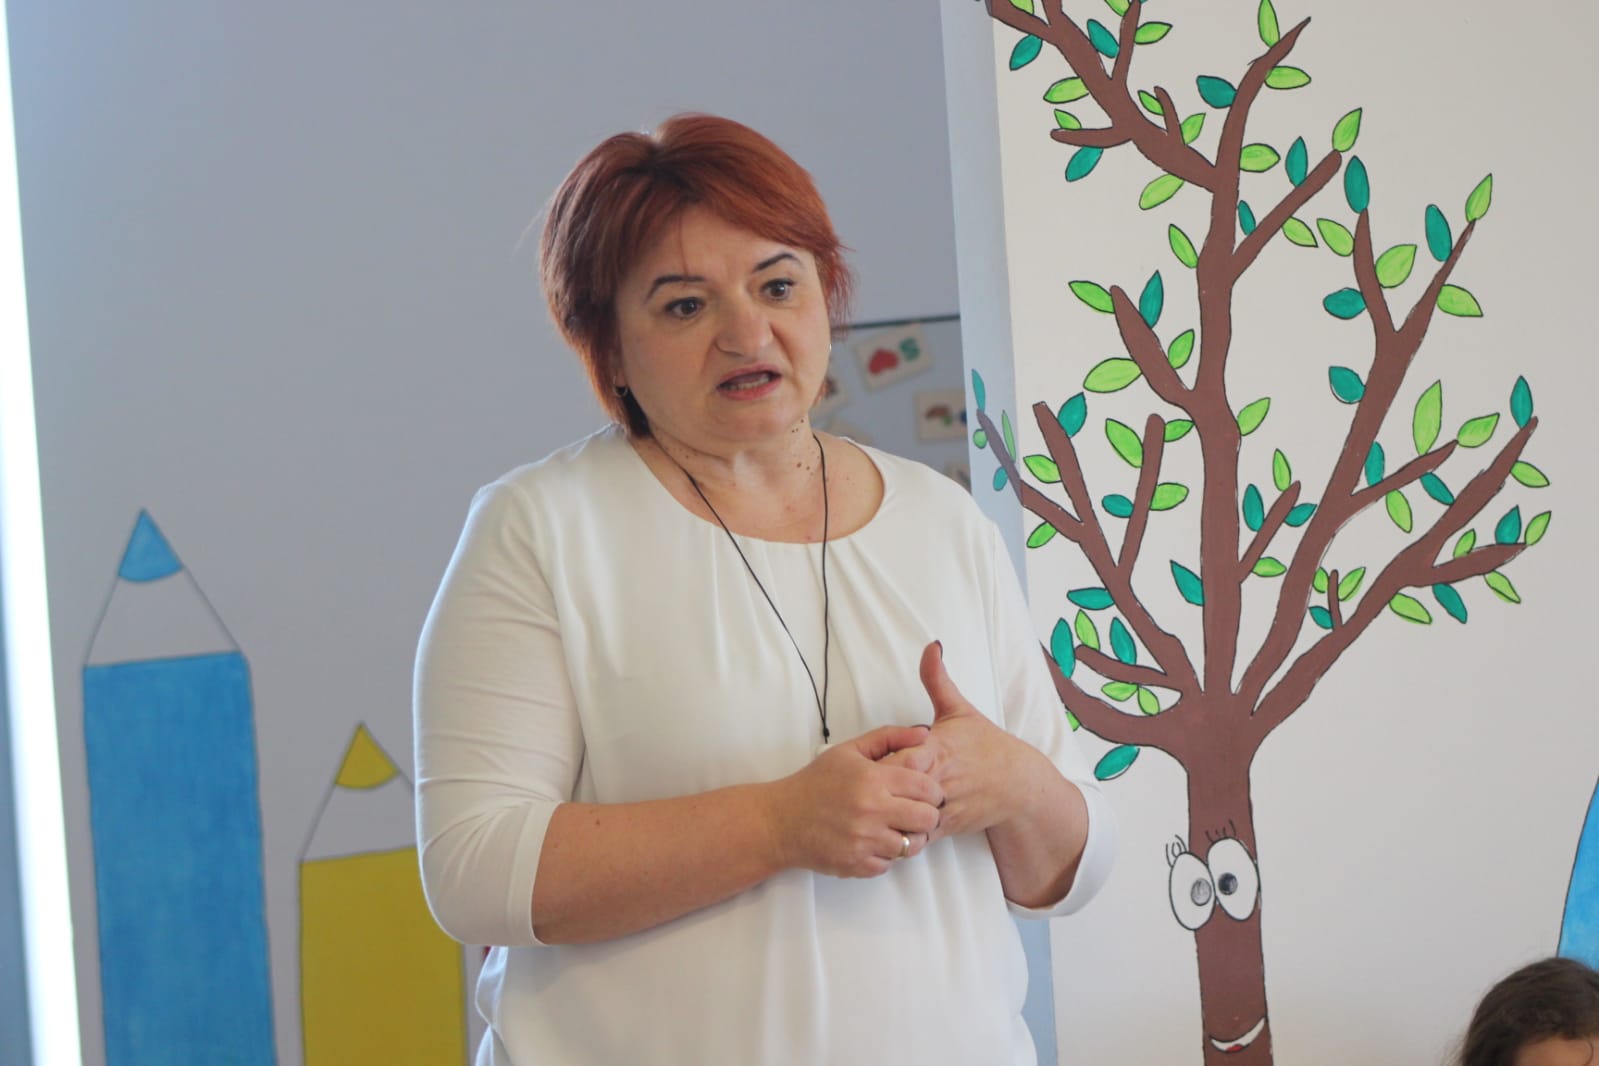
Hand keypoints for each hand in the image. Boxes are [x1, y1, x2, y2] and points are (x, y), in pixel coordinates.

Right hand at [767, 725, 943, 877]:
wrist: (781, 820)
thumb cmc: (816, 783)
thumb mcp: (849, 751)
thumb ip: (889, 738)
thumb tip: (923, 733)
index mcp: (873, 779)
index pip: (927, 788)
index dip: (933, 792)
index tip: (926, 794)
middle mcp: (872, 811)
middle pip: (927, 819)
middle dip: (927, 816)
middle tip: (916, 813)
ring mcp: (864, 841)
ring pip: (911, 846)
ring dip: (908, 838)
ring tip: (895, 828)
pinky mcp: (857, 864)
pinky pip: (889, 864)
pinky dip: (885, 855)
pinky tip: (873, 842)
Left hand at [882, 642, 1025, 840]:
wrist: (1017, 783)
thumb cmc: (984, 745)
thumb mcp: (960, 710)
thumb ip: (937, 680)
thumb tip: (931, 646)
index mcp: (937, 748)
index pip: (897, 757)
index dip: (878, 763)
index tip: (864, 764)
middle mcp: (940, 778)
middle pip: (896, 789)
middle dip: (876, 792)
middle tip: (854, 792)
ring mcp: (945, 805)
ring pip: (905, 816)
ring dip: (886, 816)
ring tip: (866, 812)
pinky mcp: (949, 827)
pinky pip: (918, 835)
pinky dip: (901, 833)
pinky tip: (886, 827)